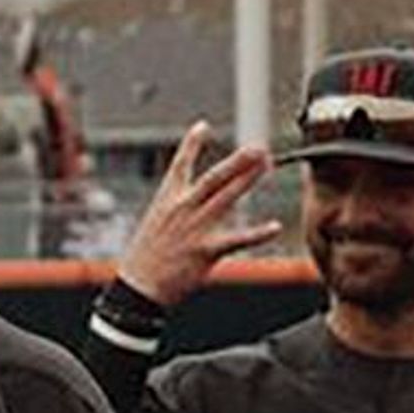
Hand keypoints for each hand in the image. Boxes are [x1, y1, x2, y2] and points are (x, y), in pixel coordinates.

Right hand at [115, 120, 280, 307]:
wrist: (138, 286)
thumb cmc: (145, 258)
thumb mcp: (155, 225)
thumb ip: (177, 211)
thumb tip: (194, 202)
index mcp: (167, 201)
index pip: (180, 166)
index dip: (191, 144)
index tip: (202, 126)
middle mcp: (182, 209)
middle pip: (214, 178)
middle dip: (237, 161)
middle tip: (258, 147)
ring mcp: (195, 228)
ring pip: (227, 197)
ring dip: (248, 179)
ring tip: (267, 165)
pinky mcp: (206, 250)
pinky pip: (237, 239)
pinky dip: (258, 233)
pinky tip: (275, 226)